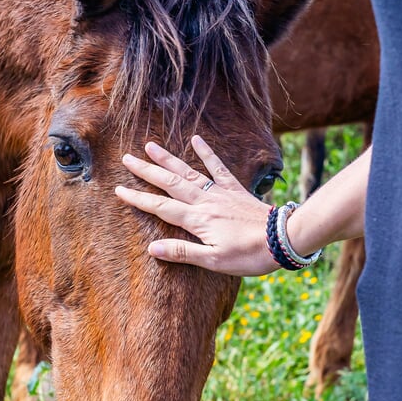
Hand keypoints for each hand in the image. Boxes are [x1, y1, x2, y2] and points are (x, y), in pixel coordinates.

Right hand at [113, 137, 278, 275]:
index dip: (138, 199)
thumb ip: (182, 253)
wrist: (282, 240)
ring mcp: (220, 193)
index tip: (119, 190)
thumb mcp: (213, 261)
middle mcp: (205, 202)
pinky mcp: (235, 190)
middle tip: (126, 158)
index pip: (161, 208)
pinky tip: (196, 139)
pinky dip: (207, 153)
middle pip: (170, 183)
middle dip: (147, 171)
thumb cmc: (249, 255)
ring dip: (169, 159)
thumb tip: (152, 248)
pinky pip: (219, 167)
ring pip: (188, 172)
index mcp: (197, 220)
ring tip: (151, 146)